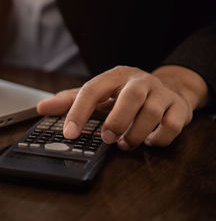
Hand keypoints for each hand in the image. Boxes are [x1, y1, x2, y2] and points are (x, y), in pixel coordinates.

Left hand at [37, 65, 208, 149]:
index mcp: (114, 76)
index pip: (92, 90)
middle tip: (106, 138)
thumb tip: (41, 108)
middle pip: (130, 96)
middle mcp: (139, 81)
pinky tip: (148, 140)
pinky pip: (172, 125)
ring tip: (125, 143)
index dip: (78, 112)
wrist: (167, 88)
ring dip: (135, 134)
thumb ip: (70, 101)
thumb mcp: (98, 94)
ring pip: (152, 113)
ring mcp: (161, 93)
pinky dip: (158, 139)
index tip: (69, 134)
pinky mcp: (179, 108)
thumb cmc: (125, 94)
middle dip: (117, 121)